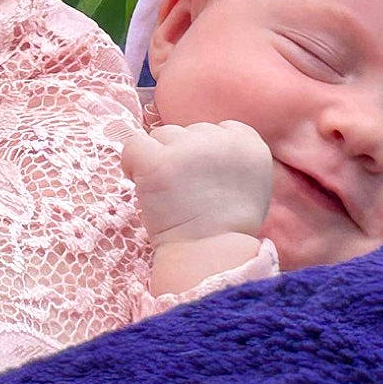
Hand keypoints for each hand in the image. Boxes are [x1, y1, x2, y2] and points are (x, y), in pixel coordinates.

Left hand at [121, 120, 272, 244]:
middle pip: (191, 131)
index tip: (204, 176)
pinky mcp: (158, 161)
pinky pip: (134, 144)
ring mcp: (188, 148)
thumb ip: (233, 160)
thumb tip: (203, 151)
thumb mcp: (251, 186)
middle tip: (185, 190)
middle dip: (184, 154)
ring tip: (166, 190)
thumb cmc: (227, 231)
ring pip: (163, 135)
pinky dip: (132, 161)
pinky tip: (139, 182)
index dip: (208, 150)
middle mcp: (222, 140)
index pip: (223, 128)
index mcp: (251, 145)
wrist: (210, 255)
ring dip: (160, 157)